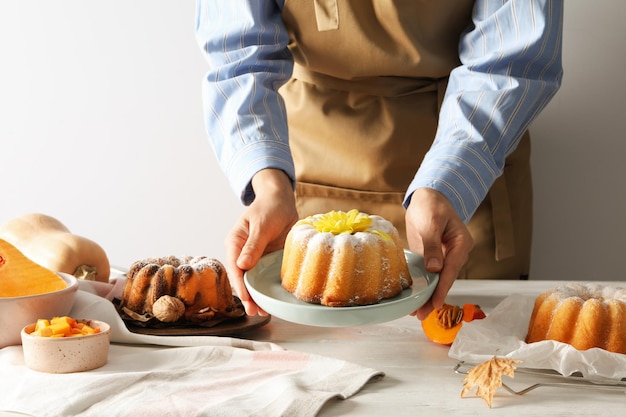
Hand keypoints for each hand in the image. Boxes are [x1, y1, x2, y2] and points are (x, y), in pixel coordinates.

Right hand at [224, 169, 298, 315]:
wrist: (282, 201)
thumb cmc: (269, 207)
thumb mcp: (262, 224)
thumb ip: (253, 245)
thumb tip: (242, 265)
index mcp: (235, 243)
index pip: (234, 268)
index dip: (240, 286)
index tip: (247, 299)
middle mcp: (242, 253)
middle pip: (242, 278)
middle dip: (248, 296)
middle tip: (256, 312)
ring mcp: (255, 258)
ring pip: (253, 281)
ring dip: (257, 296)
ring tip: (263, 312)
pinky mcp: (266, 260)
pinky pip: (264, 277)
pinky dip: (266, 289)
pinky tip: (271, 300)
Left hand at [405, 188, 473, 319]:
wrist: (426, 196)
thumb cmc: (431, 205)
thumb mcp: (431, 222)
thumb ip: (432, 245)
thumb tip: (435, 269)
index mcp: (461, 244)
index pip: (451, 270)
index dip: (442, 288)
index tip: (435, 303)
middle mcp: (455, 253)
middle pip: (445, 279)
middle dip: (434, 298)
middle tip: (421, 315)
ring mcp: (444, 256)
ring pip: (438, 280)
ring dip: (428, 295)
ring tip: (416, 313)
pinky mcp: (433, 257)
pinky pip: (430, 275)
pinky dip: (424, 286)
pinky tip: (415, 298)